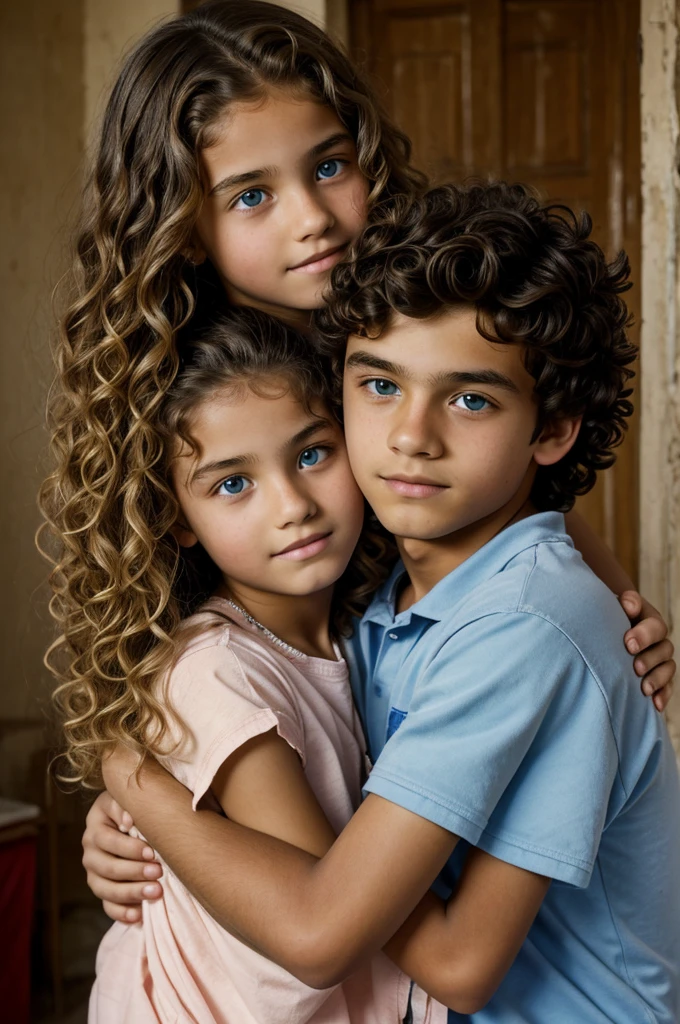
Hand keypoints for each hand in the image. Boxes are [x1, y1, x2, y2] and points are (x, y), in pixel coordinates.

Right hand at [82, 790, 162, 922]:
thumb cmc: (135, 806)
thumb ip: (126, 805)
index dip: (129, 848)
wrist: (132, 818)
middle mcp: (90, 851)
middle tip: (159, 872)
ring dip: (131, 893)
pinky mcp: (102, 889)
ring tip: (156, 892)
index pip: (107, 841)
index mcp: (95, 825)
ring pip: (106, 889)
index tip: (151, 851)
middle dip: (134, 871)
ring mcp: (94, 873)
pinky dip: (122, 912)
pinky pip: (107, 906)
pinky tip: (138, 915)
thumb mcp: (128, 798)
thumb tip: (128, 821)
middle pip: (108, 867)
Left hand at [619, 591, 674, 711]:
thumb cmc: (607, 616)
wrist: (603, 630)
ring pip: (667, 668)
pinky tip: (655, 705)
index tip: (628, 643)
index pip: (655, 626)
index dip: (645, 635)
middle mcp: (658, 640)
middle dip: (650, 659)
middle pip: (664, 649)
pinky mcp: (658, 677)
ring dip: (657, 678)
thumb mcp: (612, 606)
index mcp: (649, 620)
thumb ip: (624, 603)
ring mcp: (659, 659)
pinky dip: (663, 695)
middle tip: (635, 667)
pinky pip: (667, 686)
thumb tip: (628, 604)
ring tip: (644, 689)